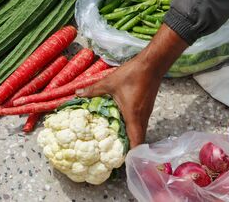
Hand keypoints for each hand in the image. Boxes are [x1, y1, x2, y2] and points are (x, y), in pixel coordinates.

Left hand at [76, 25, 188, 147]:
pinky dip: (130, 129)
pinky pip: (138, 124)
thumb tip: (76, 94)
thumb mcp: (109, 83)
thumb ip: (92, 90)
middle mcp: (142, 118)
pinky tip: (119, 126)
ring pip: (138, 132)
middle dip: (127, 150)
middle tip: (112, 156)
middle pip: (137, 141)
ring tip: (114, 144)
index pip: (135, 143)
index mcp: (133, 116)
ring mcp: (145, 114)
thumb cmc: (132, 75)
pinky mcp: (146, 108)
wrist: (152, 64)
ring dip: (129, 139)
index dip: (129, 155)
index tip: (119, 163)